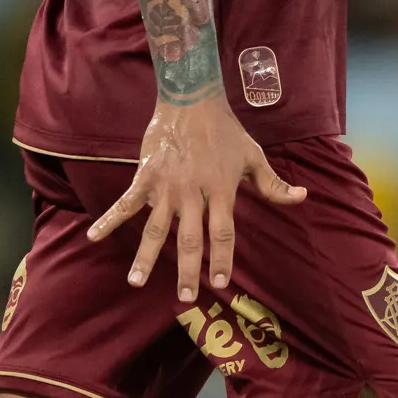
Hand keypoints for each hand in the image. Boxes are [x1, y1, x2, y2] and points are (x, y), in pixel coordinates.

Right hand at [86, 98, 306, 300]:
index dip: (222, 258)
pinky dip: (110, 219)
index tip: (221, 283)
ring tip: (136, 282)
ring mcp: (166, 186)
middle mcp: (193, 193)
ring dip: (146, 256)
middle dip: (188, 270)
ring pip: (155, 228)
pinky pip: (126, 202)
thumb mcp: (254, 156)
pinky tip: (94, 237)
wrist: (192, 100)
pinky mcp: (145, 176)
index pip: (223, 232)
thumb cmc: (226, 131)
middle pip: (189, 238)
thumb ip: (273, 183)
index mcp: (221, 190)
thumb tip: (302, 198)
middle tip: (185, 297)